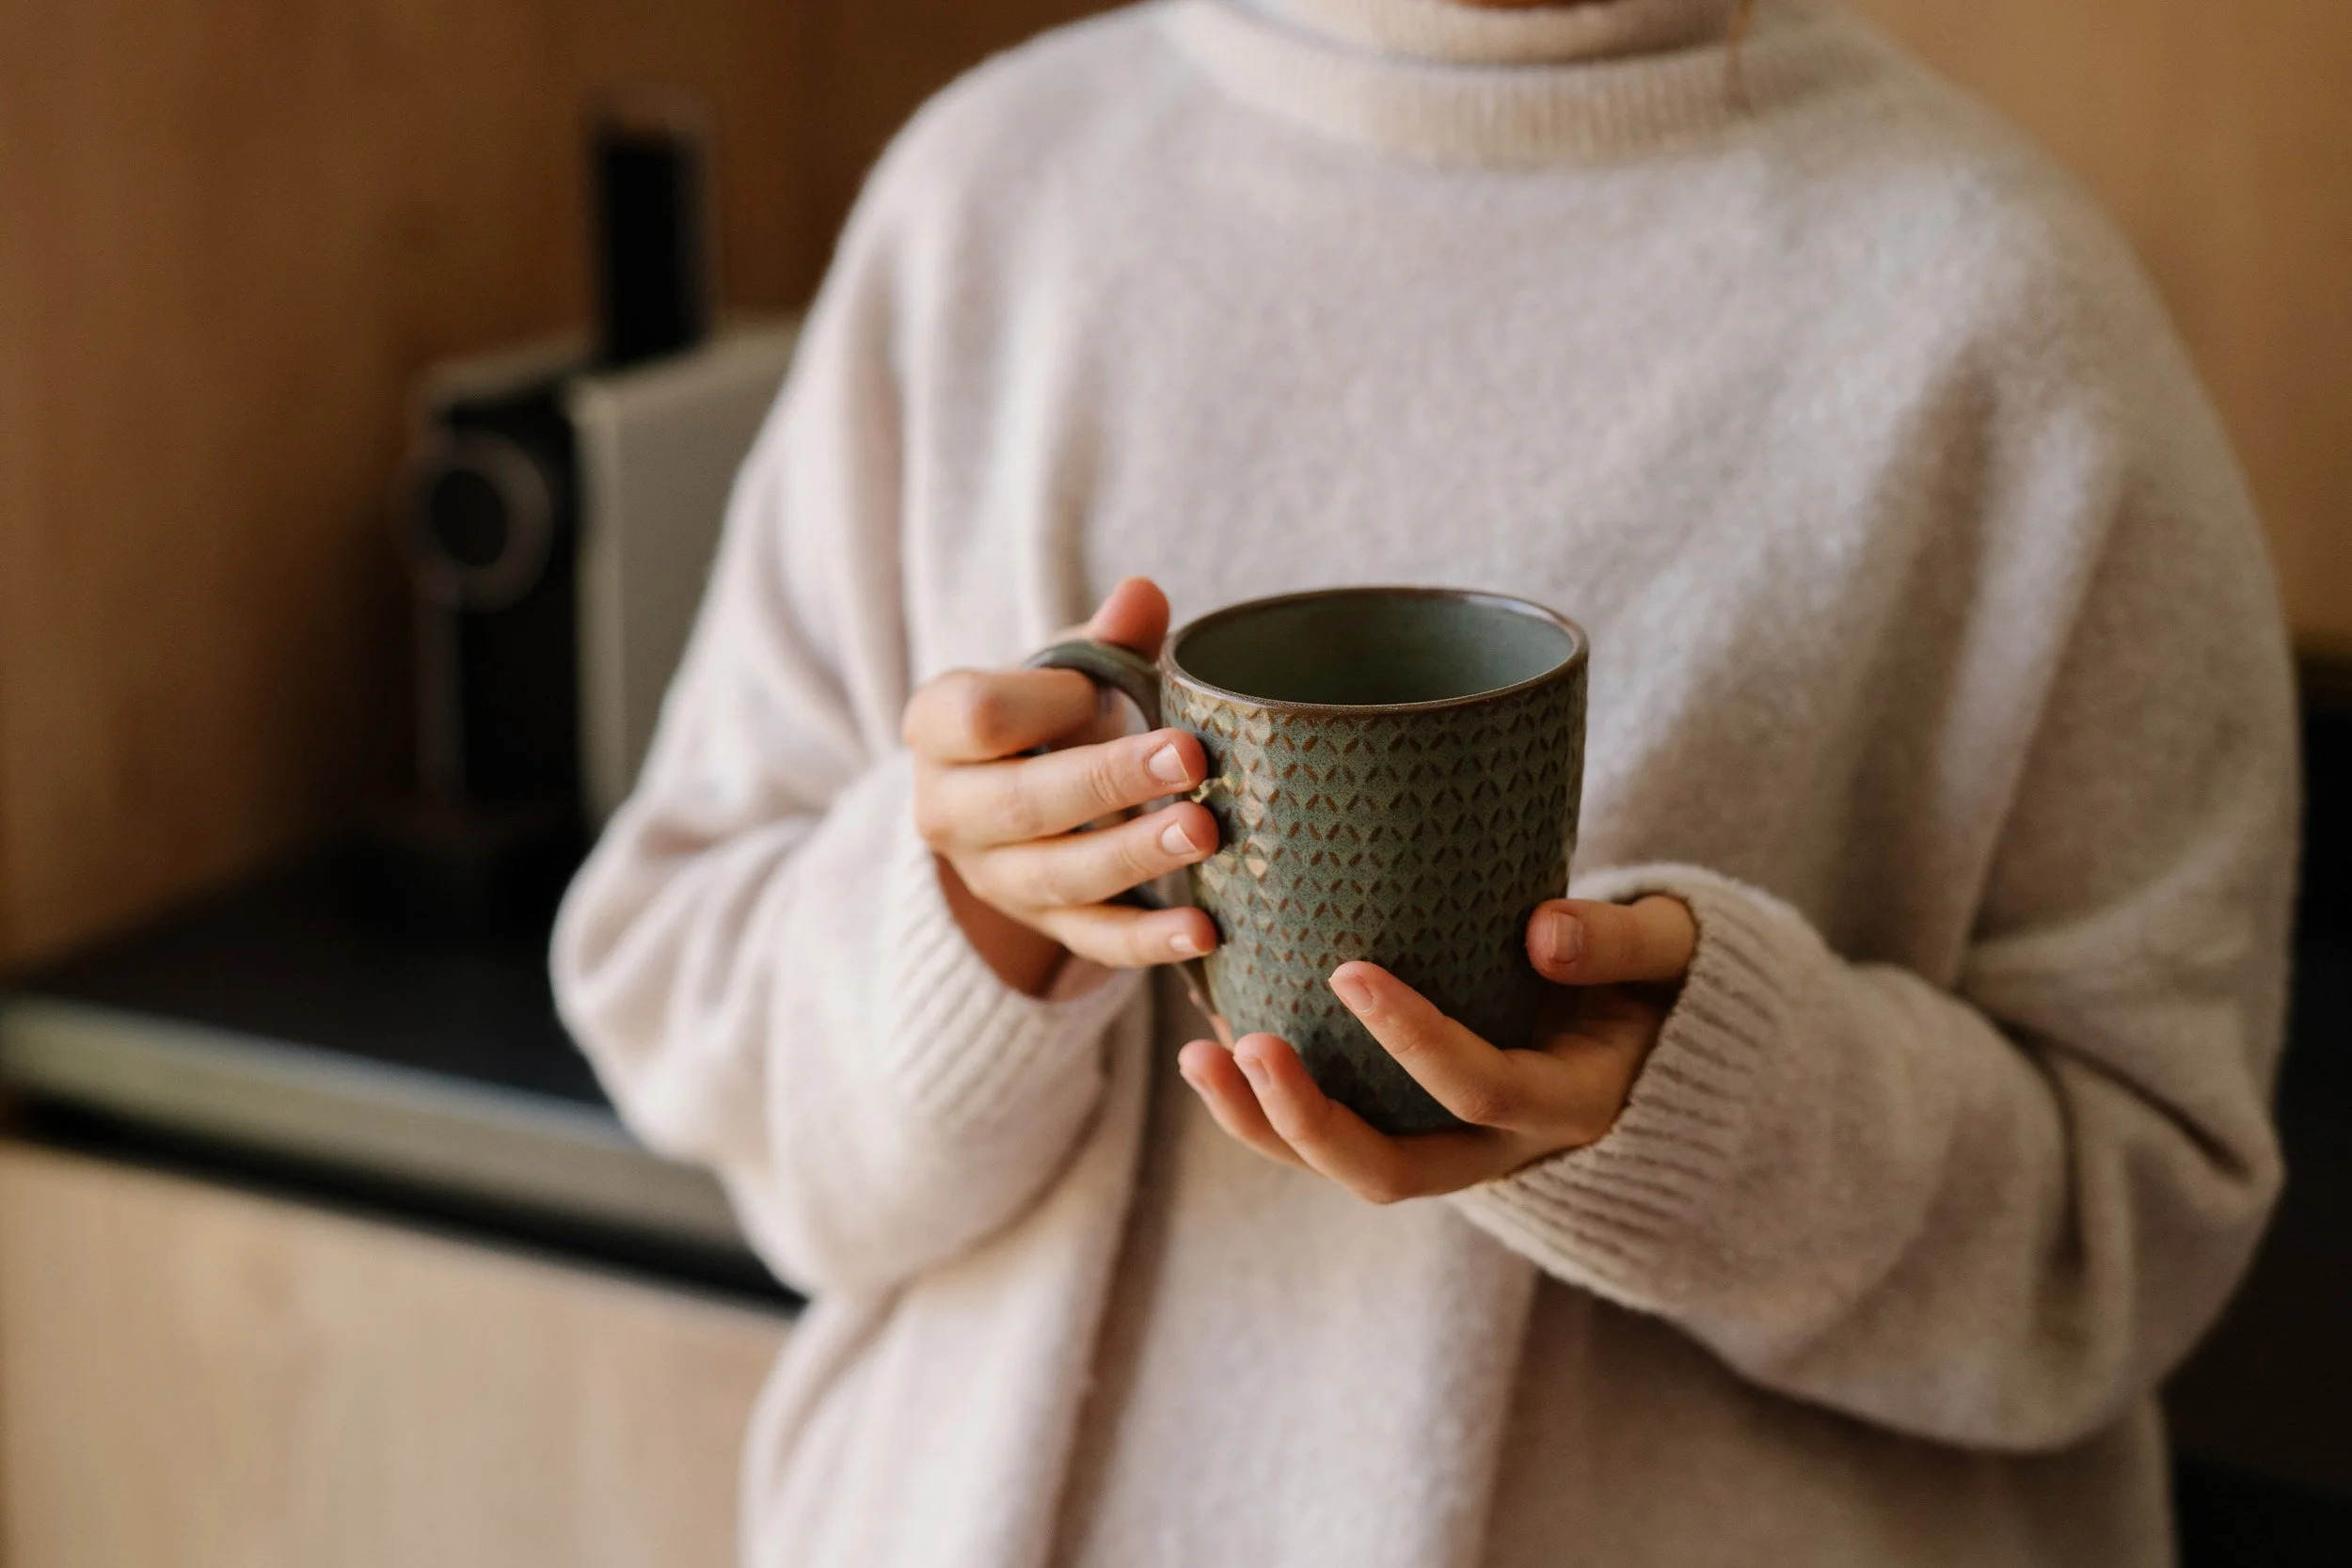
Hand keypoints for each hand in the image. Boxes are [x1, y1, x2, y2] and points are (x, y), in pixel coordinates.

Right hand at [905, 578, 1221, 996]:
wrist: (1010, 797)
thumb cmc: (1041, 718)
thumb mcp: (1059, 672)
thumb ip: (1103, 640)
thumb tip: (1144, 596)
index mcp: (937, 729)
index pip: (978, 718)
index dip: (1044, 703)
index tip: (1100, 690)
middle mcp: (949, 812)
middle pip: (1024, 805)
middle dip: (1110, 783)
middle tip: (1190, 759)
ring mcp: (995, 880)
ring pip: (1061, 878)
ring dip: (1137, 856)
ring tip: (1207, 831)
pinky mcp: (1043, 928)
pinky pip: (1094, 943)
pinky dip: (1150, 942)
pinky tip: (1206, 931)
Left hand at [1178, 895, 1695, 1202]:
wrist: (1662, 1036)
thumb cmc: (1660, 977)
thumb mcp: (1672, 952)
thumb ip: (1623, 941)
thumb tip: (1544, 933)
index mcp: (1569, 1102)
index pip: (1479, 1090)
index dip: (1412, 1040)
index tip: (1347, 970)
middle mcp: (1505, 1150)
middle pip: (1394, 1170)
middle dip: (1309, 1119)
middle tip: (1245, 1044)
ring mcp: (1456, 1154)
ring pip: (1349, 1170)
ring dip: (1266, 1127)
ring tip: (1200, 1057)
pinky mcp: (1418, 1135)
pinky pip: (1336, 1142)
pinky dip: (1269, 1111)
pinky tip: (1214, 1048)